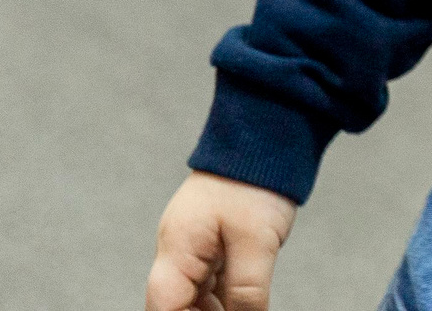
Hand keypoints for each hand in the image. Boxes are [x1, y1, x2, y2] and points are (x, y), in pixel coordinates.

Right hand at [146, 171, 297, 310]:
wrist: (267, 137)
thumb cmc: (255, 182)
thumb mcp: (256, 241)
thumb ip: (246, 289)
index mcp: (177, 250)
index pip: (164, 307)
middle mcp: (180, 252)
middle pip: (178, 304)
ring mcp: (197, 246)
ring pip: (198, 296)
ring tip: (245, 310)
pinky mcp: (217, 242)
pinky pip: (214, 282)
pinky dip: (226, 298)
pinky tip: (245, 306)